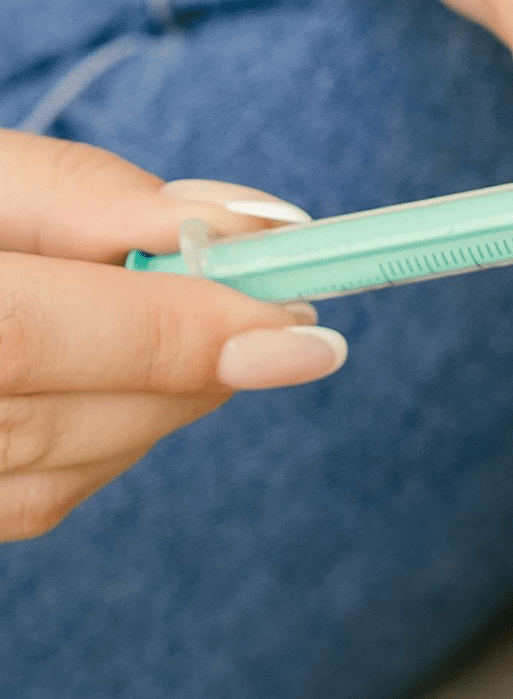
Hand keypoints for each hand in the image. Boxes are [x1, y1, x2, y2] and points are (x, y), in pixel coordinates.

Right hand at [0, 131, 345, 541]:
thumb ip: (91, 198)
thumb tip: (249, 225)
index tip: (299, 323)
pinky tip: (115, 379)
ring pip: (57, 475)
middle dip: (186, 368)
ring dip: (157, 402)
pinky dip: (106, 437)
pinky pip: (37, 499)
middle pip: (50, 422)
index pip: (23, 337)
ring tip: (187, 327)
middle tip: (285, 321)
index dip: (165, 333)